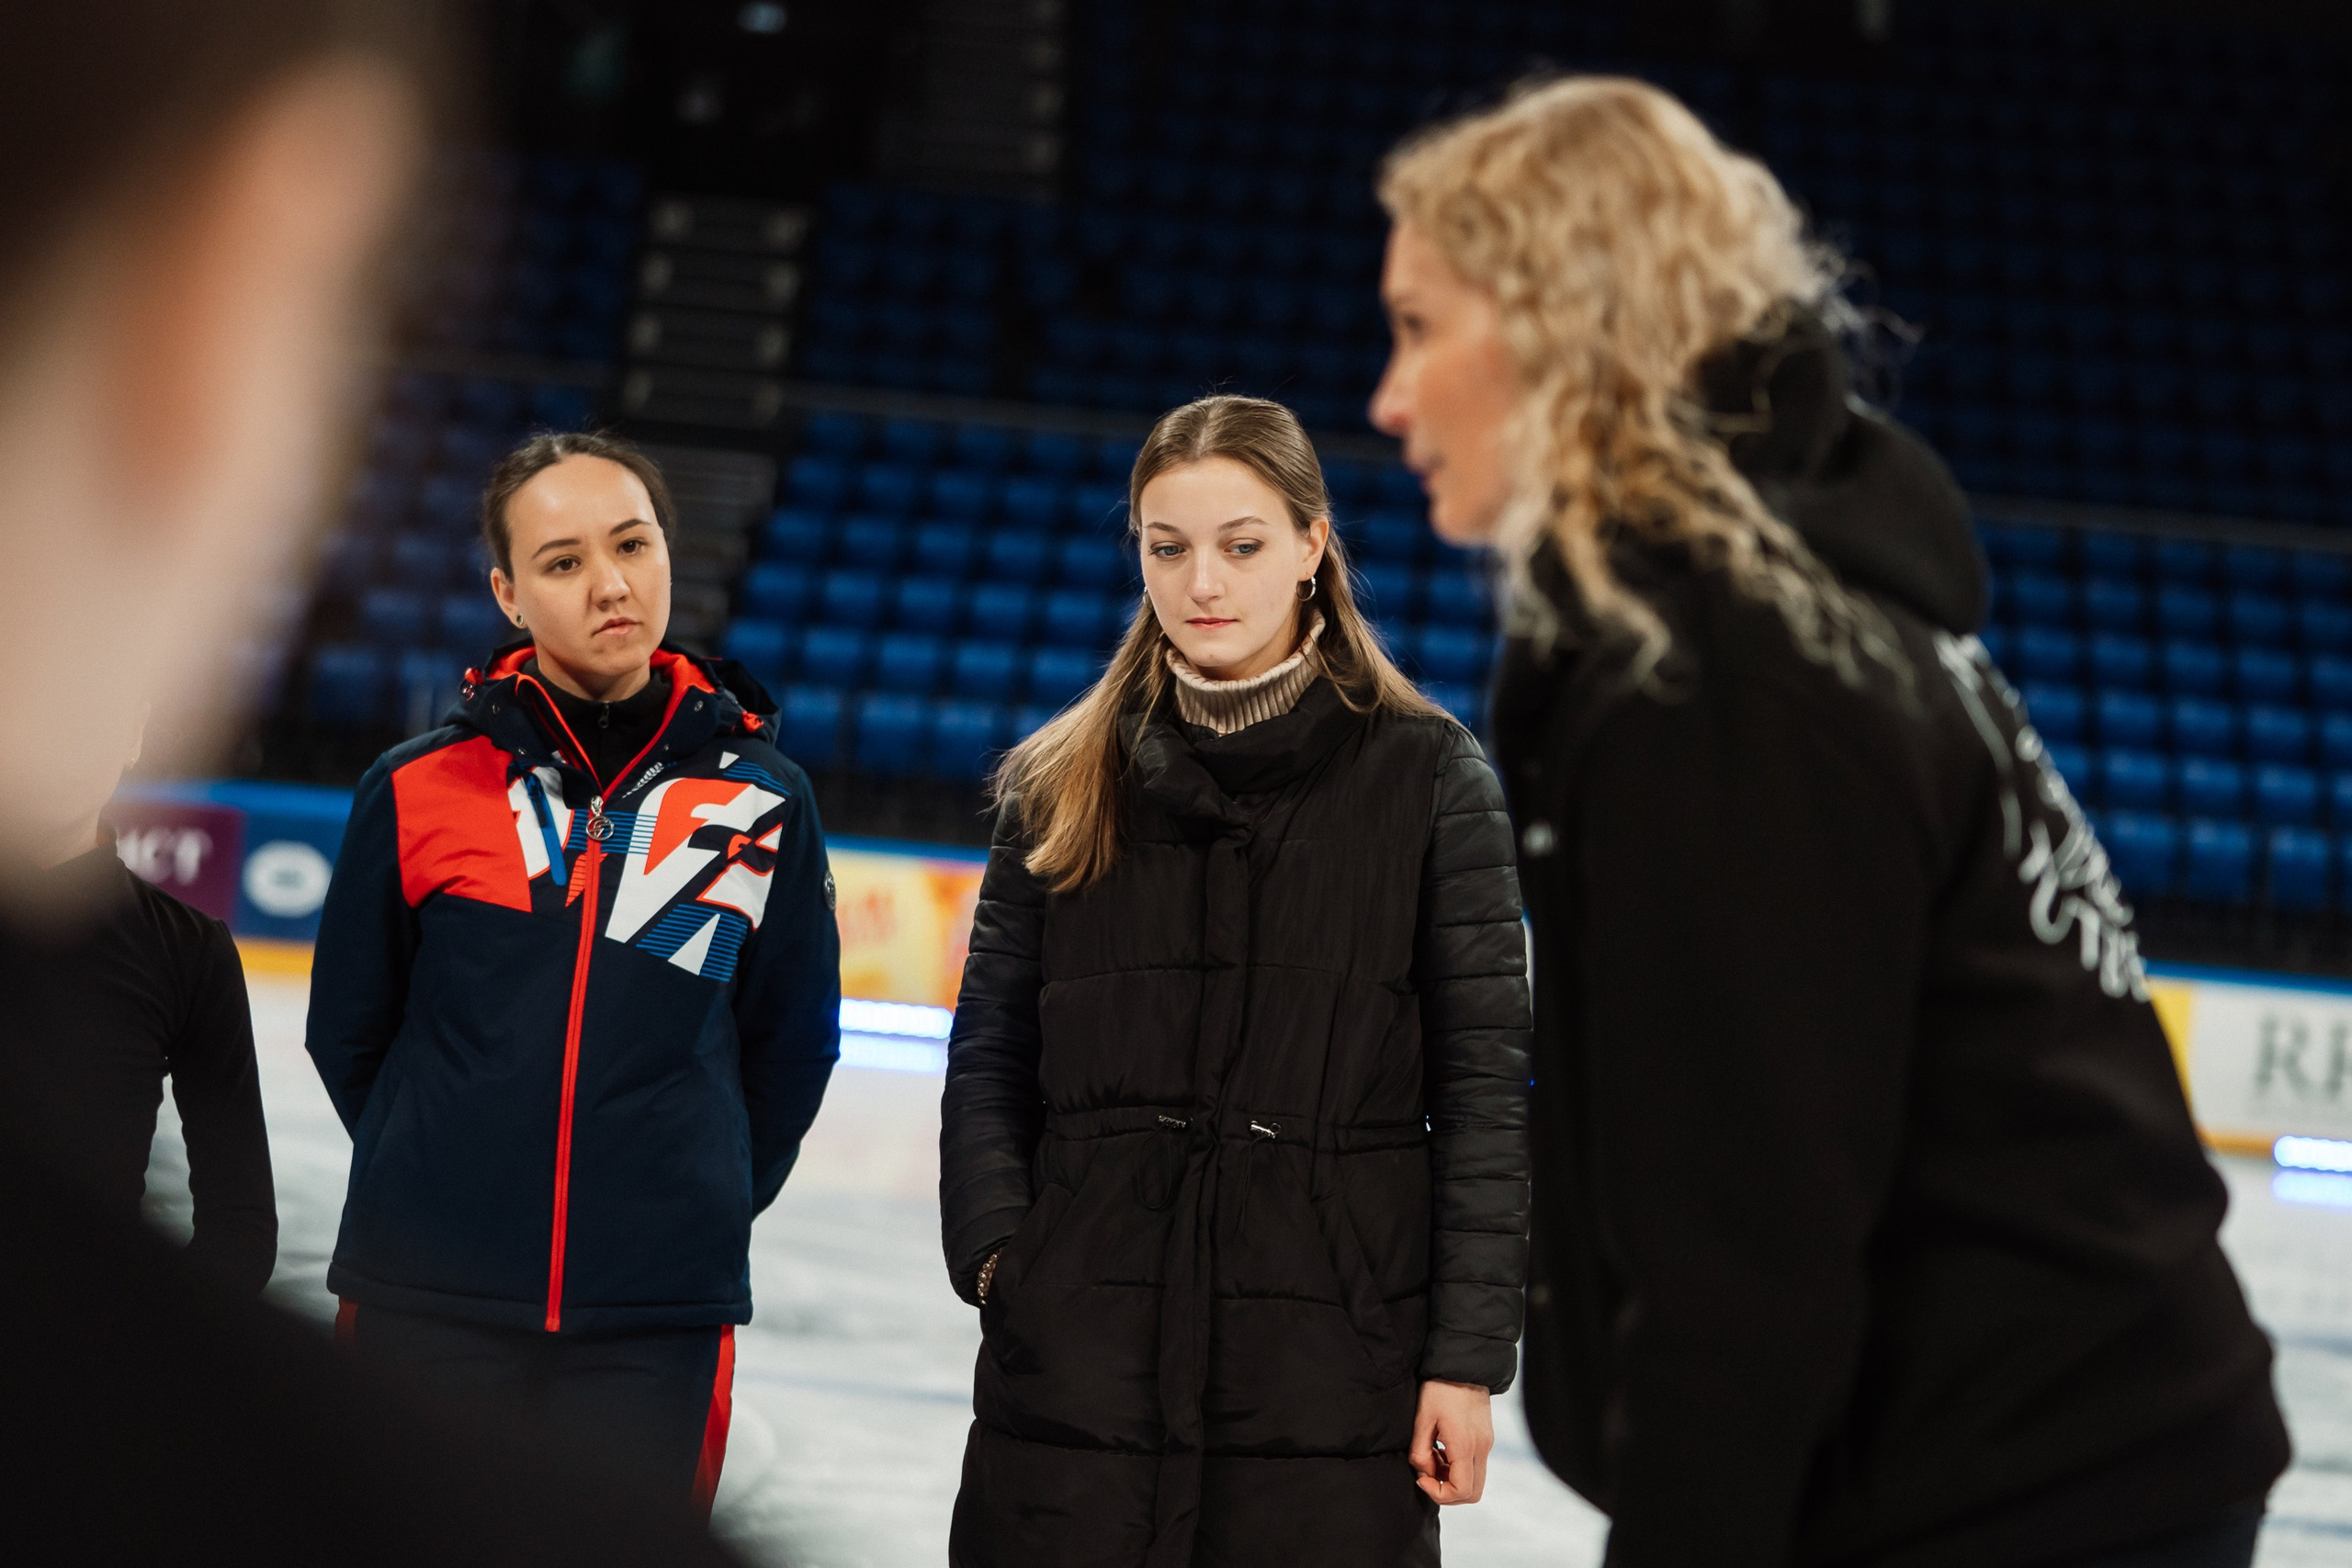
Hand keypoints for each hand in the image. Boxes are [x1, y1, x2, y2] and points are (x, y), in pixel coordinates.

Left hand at [1410, 1379, 1492, 1504]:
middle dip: (1448, 1493)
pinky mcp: (1485, 1438)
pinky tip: (1441, 1450)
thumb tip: (1423, 1471)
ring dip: (1452, 1480)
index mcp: (1465, 1445)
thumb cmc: (1440, 1389)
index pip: (1461, 1491)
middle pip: (1473, 1493)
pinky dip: (1458, 1467)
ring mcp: (1486, 1444)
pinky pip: (1475, 1466)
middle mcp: (1481, 1449)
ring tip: (1432, 1457)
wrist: (1463, 1365)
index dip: (1438, 1493)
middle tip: (1428, 1474)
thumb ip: (1420, 1450)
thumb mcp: (1422, 1418)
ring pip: (1475, 1481)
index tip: (1421, 1477)